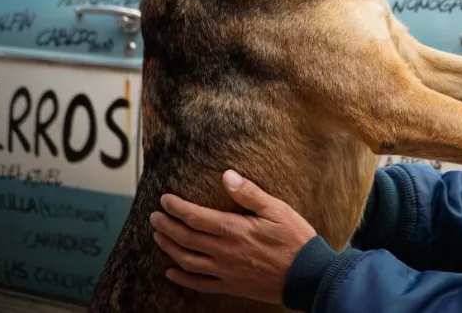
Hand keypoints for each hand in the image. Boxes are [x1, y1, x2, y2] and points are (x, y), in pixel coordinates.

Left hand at [150, 170, 316, 303]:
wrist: (306, 275)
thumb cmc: (295, 239)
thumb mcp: (278, 210)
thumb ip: (250, 194)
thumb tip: (227, 176)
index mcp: (234, 230)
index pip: (196, 217)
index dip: (177, 208)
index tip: (165, 200)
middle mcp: (224, 252)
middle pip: (186, 238)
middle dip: (167, 226)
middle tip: (154, 217)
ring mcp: (225, 271)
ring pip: (188, 260)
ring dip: (170, 248)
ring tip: (158, 237)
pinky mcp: (231, 286)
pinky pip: (199, 284)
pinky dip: (182, 278)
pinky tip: (172, 272)